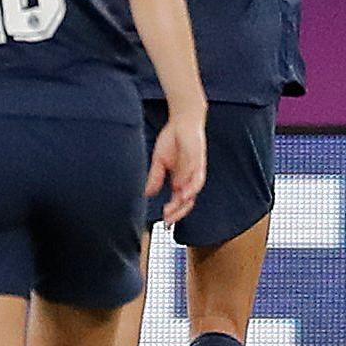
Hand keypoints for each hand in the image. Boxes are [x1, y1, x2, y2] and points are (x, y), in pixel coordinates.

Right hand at [145, 109, 206, 223]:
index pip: (179, 201)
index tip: (163, 222)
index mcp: (180, 180)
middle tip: (168, 220)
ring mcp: (195, 170)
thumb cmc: (172, 141)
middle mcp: (189, 178)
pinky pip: (197, 175)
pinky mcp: (199, 160)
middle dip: (178, 212)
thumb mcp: (159, 162)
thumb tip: (147, 194)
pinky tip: (182, 190)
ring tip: (174, 208)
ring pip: (194, 189)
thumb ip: (155, 177)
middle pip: (188, 200)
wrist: (181, 122)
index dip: (173, 212)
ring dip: (185, 200)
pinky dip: (190, 184)